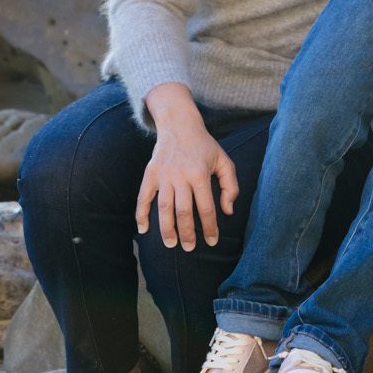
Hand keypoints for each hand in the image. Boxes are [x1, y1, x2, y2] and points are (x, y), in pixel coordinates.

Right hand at [136, 82, 239, 250]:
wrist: (179, 124)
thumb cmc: (205, 146)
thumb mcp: (224, 161)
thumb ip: (231, 186)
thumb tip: (227, 211)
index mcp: (200, 173)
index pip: (206, 207)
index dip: (209, 227)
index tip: (212, 241)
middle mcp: (180, 175)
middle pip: (183, 212)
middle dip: (187, 233)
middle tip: (190, 248)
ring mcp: (163, 175)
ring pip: (164, 208)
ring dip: (166, 229)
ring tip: (171, 244)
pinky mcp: (150, 173)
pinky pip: (143, 197)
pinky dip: (141, 214)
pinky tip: (143, 230)